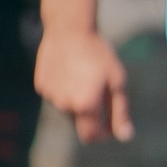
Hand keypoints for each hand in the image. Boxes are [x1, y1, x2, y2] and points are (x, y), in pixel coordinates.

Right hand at [34, 24, 132, 141]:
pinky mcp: (41, 86)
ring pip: (67, 109)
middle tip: (102, 96)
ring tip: (86, 77)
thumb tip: (125, 136)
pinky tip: (71, 71)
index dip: (102, 134)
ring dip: (77, 102)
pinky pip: (56, 96)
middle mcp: (64, 105)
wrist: (69, 30)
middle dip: (91, 117)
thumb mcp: (117, 82)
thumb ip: (120, 112)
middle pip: (79, 123)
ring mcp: (50, 96)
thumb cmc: (98, 55)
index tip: (111, 124)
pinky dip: (64, 91)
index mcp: (85, 106)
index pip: (91, 136)